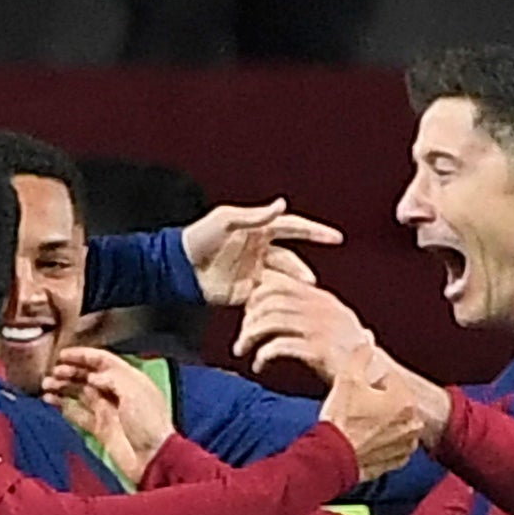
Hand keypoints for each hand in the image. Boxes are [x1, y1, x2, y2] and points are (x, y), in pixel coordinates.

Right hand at [46, 346, 175, 481]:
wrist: (153, 458)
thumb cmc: (150, 425)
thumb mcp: (134, 392)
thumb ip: (112, 379)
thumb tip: (92, 377)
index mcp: (129, 379)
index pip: (103, 361)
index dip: (83, 355)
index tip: (63, 354)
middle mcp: (117, 393)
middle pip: (89, 376)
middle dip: (70, 371)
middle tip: (53, 372)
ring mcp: (108, 411)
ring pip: (80, 393)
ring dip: (63, 387)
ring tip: (46, 385)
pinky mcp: (100, 428)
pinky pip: (77, 413)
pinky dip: (63, 406)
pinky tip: (50, 401)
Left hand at [178, 198, 343, 306]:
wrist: (177, 267)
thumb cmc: (198, 238)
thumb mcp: (226, 221)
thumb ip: (255, 216)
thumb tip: (282, 204)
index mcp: (259, 230)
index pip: (294, 228)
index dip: (315, 232)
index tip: (336, 238)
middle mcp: (260, 251)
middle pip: (291, 260)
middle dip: (303, 272)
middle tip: (311, 284)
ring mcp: (253, 272)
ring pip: (282, 281)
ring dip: (292, 289)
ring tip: (301, 299)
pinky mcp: (244, 292)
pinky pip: (265, 298)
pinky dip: (275, 303)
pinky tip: (283, 310)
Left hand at [235, 273, 373, 384]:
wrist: (376, 378)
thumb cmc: (348, 356)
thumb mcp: (330, 326)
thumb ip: (308, 314)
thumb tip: (274, 311)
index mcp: (322, 298)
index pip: (279, 284)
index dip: (256, 298)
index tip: (247, 317)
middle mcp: (321, 307)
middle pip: (270, 300)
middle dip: (248, 318)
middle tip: (241, 338)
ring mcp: (321, 327)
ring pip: (271, 320)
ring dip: (250, 336)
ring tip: (242, 351)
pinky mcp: (319, 350)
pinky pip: (279, 346)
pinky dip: (263, 356)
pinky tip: (259, 366)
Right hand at [318, 348, 424, 480]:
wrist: (332, 457)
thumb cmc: (342, 420)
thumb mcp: (348, 379)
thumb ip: (360, 357)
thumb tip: (366, 342)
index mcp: (405, 401)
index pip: (390, 381)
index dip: (371, 383)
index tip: (358, 392)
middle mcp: (412, 424)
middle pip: (396, 403)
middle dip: (380, 403)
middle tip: (358, 408)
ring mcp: (405, 445)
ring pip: (396, 425)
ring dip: (384, 423)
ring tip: (361, 426)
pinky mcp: (396, 462)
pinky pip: (393, 446)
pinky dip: (383, 443)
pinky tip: (366, 441)